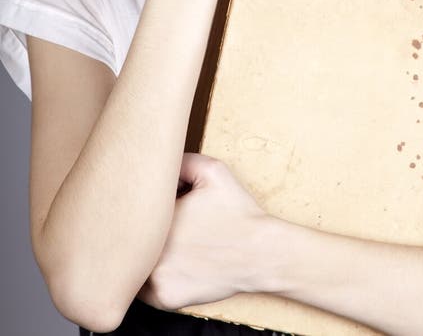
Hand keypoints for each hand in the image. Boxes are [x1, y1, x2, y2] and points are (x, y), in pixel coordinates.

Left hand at [136, 152, 270, 310]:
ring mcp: (156, 278)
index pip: (130, 209)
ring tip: (171, 245)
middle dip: (135, 231)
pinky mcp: (165, 299)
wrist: (260, 252)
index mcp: (157, 217)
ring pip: (133, 265)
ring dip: (141, 257)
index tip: (155, 205)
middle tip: (158, 226)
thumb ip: (181, 161)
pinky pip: (145, 289)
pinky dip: (154, 278)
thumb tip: (154, 159)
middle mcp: (150, 250)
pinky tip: (177, 264)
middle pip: (126, 238)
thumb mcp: (212, 171)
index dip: (139, 205)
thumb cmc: (237, 211)